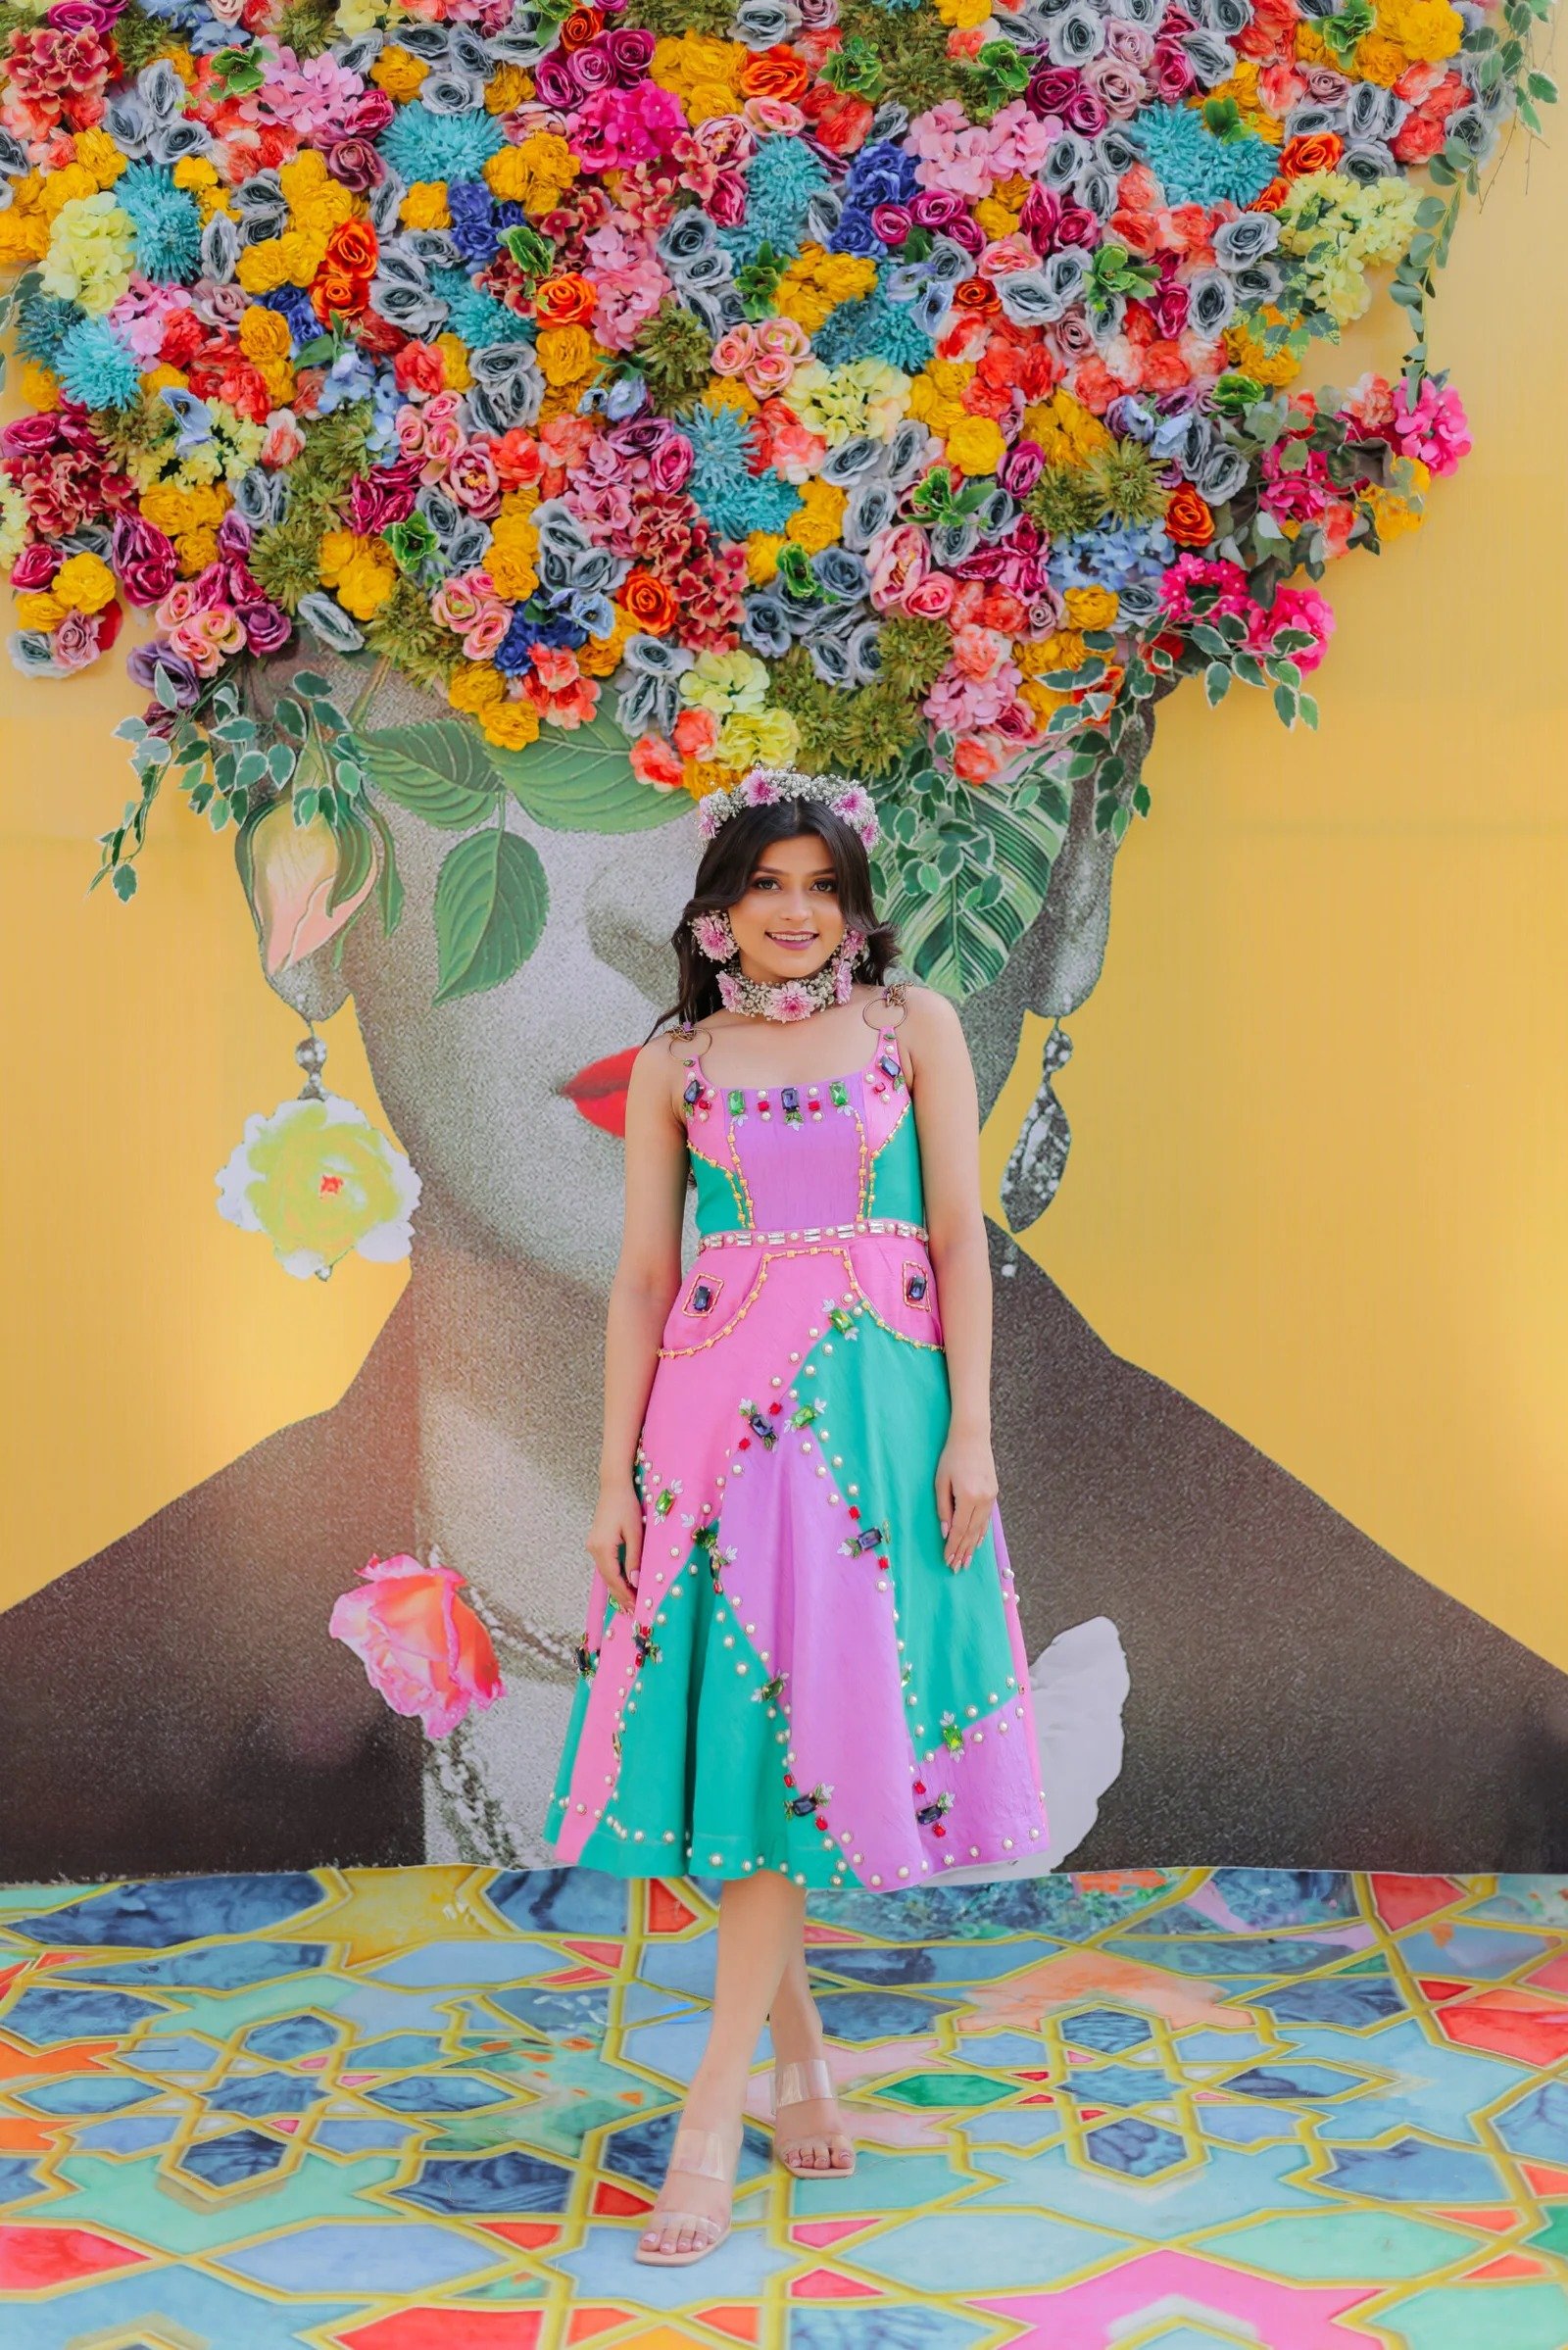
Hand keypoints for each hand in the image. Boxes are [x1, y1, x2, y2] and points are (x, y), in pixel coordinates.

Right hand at [587, 1478, 642, 1612]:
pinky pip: (605, 1565)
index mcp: (602, 1548)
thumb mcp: (635, 1533)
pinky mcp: (596, 1542)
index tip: (636, 1608)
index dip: (625, 1595)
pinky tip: (623, 1584)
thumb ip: (634, 1558)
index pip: (614, 1579)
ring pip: (605, 1573)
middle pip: (608, 1579)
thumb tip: (634, 1582)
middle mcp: (593, 1549)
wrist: (614, 1486)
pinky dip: (614, 1576)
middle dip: (621, 1596)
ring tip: (630, 1602)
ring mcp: (592, 1545)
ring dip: (617, 1587)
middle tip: (634, 1612)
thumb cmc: (627, 1506)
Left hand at [935, 1428, 997, 1569]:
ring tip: (967, 1561)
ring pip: (981, 1528)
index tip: (948, 1560)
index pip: (960, 1529)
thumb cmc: (951, 1457)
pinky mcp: (994, 1493)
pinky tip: (977, 1542)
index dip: (953, 1546)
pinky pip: (986, 1519)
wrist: (972, 1437)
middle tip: (957, 1568)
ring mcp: (991, 1497)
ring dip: (973, 1546)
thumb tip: (946, 1532)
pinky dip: (981, 1532)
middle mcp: (983, 1499)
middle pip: (972, 1532)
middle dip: (963, 1551)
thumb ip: (943, 1508)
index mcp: (968, 1496)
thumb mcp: (941, 1482)